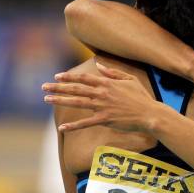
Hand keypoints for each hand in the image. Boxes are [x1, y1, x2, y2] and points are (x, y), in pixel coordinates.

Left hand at [42, 62, 167, 131]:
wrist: (150, 114)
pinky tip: (61, 128)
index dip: (69, 77)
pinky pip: (85, 123)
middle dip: (58, 88)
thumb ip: (113, 72)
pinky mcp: (105, 119)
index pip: (84, 78)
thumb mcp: (130, 79)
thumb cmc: (142, 97)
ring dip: (60, 101)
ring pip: (77, 103)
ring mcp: (102, 107)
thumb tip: (99, 65)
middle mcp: (102, 93)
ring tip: (47, 99)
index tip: (57, 76)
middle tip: (43, 87)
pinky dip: (73, 125)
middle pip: (76, 89)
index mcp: (107, 83)